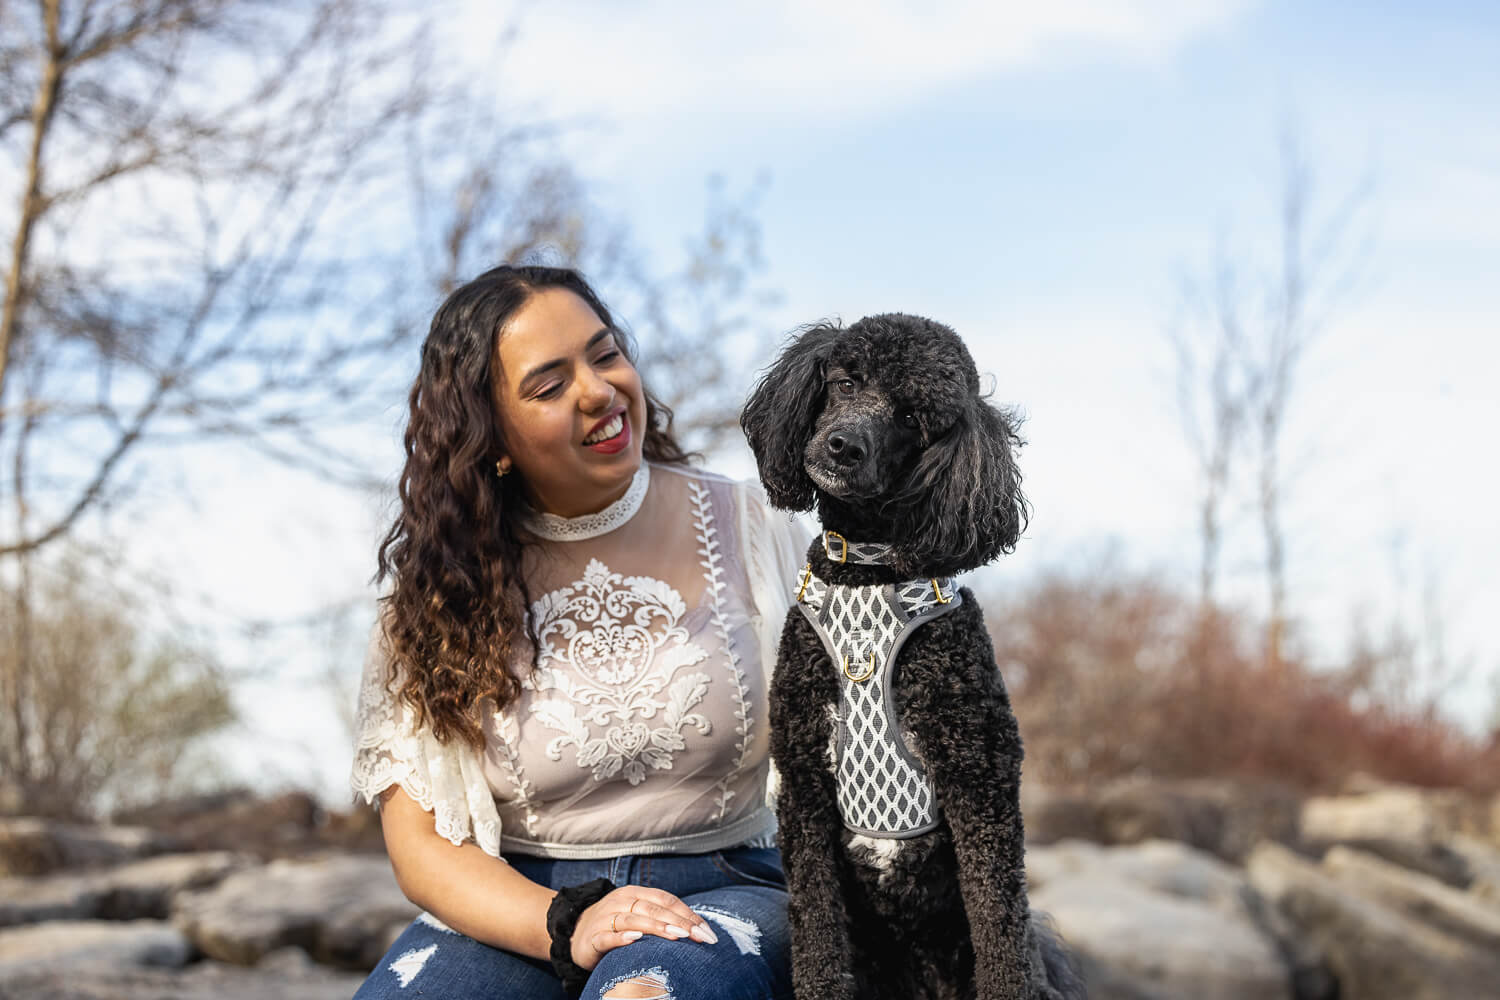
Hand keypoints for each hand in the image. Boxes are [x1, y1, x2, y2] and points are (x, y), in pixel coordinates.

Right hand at [570, 885, 718, 970]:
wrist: (575, 933)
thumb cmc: (616, 925)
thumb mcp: (638, 914)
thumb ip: (661, 916)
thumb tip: (697, 928)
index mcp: (635, 893)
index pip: (666, 899)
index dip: (687, 914)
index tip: (706, 931)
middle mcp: (621, 902)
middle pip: (654, 908)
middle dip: (679, 922)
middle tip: (698, 936)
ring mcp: (606, 918)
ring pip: (633, 920)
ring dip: (656, 927)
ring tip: (675, 935)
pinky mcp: (593, 938)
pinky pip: (608, 936)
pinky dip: (621, 938)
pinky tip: (635, 939)